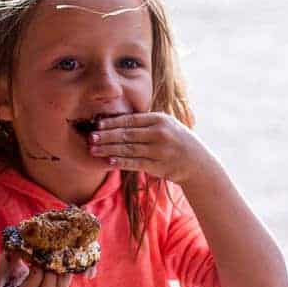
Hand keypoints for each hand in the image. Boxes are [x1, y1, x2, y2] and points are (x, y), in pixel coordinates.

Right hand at [0, 251, 73, 286]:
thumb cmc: (8, 284)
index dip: (35, 277)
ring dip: (61, 282)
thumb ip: (11, 257)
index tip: (38, 261)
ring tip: (61, 265)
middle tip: (53, 261)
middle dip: (50, 278)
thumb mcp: (5, 271)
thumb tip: (23, 239)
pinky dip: (64, 285)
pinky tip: (64, 271)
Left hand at [88, 112, 204, 183]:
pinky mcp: (157, 166)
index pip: (131, 120)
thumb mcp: (166, 124)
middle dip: (106, 136)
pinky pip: (134, 163)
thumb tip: (118, 120)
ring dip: (109, 149)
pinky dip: (120, 162)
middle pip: (127, 134)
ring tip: (94, 149)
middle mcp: (159, 133)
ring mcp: (159, 150)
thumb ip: (145, 122)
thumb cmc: (176, 141)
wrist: (196, 162)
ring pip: (128, 149)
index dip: (112, 122)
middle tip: (91, 137)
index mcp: (160, 119)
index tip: (97, 124)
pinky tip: (108, 161)